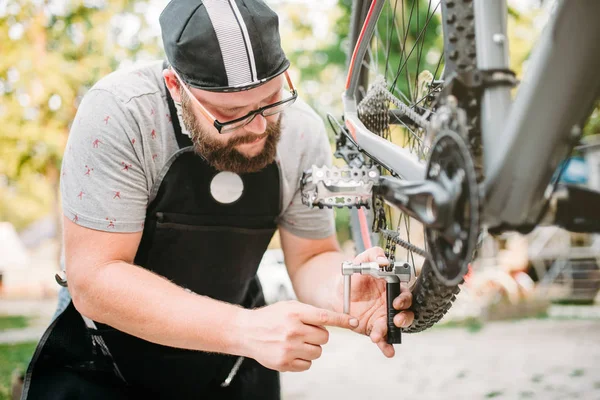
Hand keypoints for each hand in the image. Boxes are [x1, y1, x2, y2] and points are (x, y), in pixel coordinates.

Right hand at [241, 300, 358, 371]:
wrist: (247, 331)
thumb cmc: (270, 318)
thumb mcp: (289, 306)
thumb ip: (310, 312)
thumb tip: (333, 321)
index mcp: (295, 313)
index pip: (325, 317)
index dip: (342, 320)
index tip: (354, 322)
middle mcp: (293, 330)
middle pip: (324, 337)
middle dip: (318, 335)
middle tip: (304, 332)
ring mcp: (289, 348)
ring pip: (318, 352)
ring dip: (311, 348)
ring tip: (296, 342)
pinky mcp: (284, 363)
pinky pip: (307, 365)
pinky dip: (303, 360)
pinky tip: (291, 351)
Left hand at [343, 246, 414, 357]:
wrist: (336, 290)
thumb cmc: (353, 274)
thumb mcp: (361, 260)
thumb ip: (373, 255)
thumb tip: (385, 261)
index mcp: (392, 287)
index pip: (404, 293)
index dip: (404, 299)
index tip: (396, 302)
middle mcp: (392, 303)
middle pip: (405, 312)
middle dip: (403, 318)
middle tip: (395, 320)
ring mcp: (384, 317)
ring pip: (395, 327)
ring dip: (392, 333)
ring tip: (378, 335)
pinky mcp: (375, 328)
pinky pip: (384, 338)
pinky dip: (387, 346)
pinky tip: (388, 351)